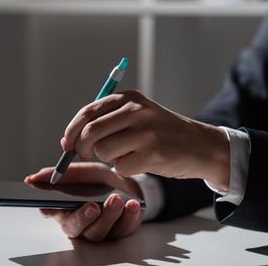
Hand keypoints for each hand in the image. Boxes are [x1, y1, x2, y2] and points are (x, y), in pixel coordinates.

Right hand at [25, 162, 143, 241]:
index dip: (49, 210)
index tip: (49, 203)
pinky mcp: (120, 232)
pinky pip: (124, 229)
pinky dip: (130, 216)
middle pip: (75, 228)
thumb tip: (33, 177)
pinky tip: (133, 204)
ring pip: (99, 232)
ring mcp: (100, 230)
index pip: (50, 212)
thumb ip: (62, 174)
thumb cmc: (100, 181)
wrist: (128, 185)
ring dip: (108, 216)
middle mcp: (79, 223)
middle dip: (83, 218)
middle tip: (92, 207)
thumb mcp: (83, 172)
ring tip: (116, 199)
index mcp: (64, 208)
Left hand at [61, 90, 229, 190]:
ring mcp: (145, 132)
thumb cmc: (161, 133)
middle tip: (86, 155)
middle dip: (81, 148)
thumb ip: (107, 120)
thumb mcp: (137, 114)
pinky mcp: (152, 153)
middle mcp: (136, 111)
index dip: (72, 130)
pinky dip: (125, 170)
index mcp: (128, 98)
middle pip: (90, 132)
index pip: (87, 112)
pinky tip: (141, 162)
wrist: (200, 145)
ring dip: (108, 159)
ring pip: (103, 151)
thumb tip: (70, 138)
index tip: (67, 144)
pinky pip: (121, 167)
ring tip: (125, 155)